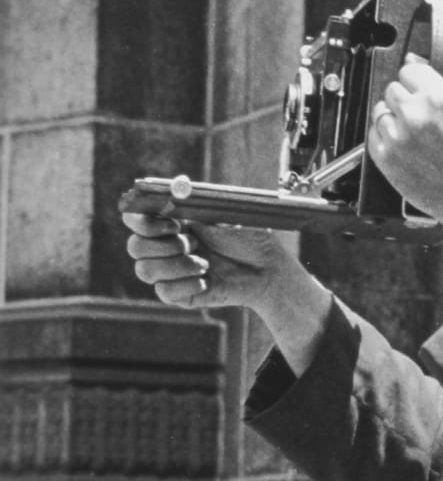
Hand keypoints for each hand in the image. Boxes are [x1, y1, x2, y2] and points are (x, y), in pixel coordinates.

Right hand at [123, 212, 297, 311]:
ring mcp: (171, 271)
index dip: (145, 223)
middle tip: (195, 244)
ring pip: (145, 271)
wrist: (269, 267)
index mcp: (171, 221)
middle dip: (165, 247)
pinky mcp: (180, 293)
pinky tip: (207, 281)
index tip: (175, 225)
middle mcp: (165, 246)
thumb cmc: (250, 235)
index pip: (134, 218)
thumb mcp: (226, 212)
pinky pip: (164, 292)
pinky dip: (186, 285)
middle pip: (134, 247)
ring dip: (177, 266)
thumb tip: (177, 187)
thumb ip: (198, 203)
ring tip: (206, 264)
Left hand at [368, 58, 442, 227]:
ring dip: (395, 117)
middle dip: (408, 97)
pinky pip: (374, 134)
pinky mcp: (385, 158)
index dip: (420, 79)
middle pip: (393, 88)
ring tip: (418, 134)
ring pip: (381, 110)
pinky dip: (387, 137)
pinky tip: (408, 146)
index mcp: (437, 98)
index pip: (409, 68)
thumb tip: (429, 59)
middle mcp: (413, 114)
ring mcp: (396, 137)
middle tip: (426, 116)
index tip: (426, 89)